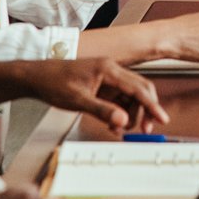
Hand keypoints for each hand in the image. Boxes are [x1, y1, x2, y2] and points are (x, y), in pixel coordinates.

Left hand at [0, 58, 169, 133]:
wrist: (36, 76)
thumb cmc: (54, 83)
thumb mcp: (78, 100)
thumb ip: (103, 111)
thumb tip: (123, 121)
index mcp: (109, 70)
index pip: (138, 88)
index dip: (152, 105)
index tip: (161, 118)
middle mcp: (112, 71)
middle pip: (140, 90)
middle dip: (145, 110)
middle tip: (146, 129)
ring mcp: (107, 77)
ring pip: (130, 96)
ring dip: (130, 113)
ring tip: (120, 129)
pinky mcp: (102, 84)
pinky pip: (119, 98)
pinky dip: (120, 112)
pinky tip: (113, 123)